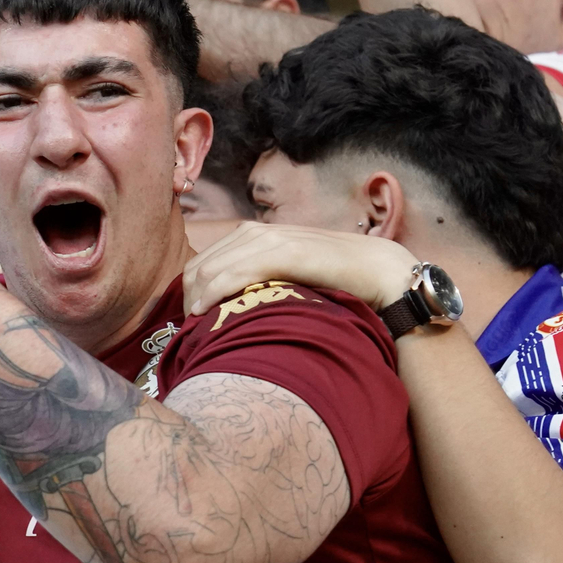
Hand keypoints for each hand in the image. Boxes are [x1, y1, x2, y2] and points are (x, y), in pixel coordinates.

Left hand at [184, 221, 416, 315]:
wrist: (375, 268)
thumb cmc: (332, 278)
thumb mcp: (285, 274)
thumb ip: (259, 279)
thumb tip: (231, 306)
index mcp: (252, 235)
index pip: (203, 262)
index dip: (190, 292)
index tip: (190, 321)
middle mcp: (254, 233)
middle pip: (199, 266)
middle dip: (187, 298)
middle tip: (189, 329)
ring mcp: (268, 240)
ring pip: (210, 270)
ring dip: (196, 300)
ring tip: (196, 326)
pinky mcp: (283, 253)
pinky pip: (234, 274)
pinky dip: (213, 294)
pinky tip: (205, 313)